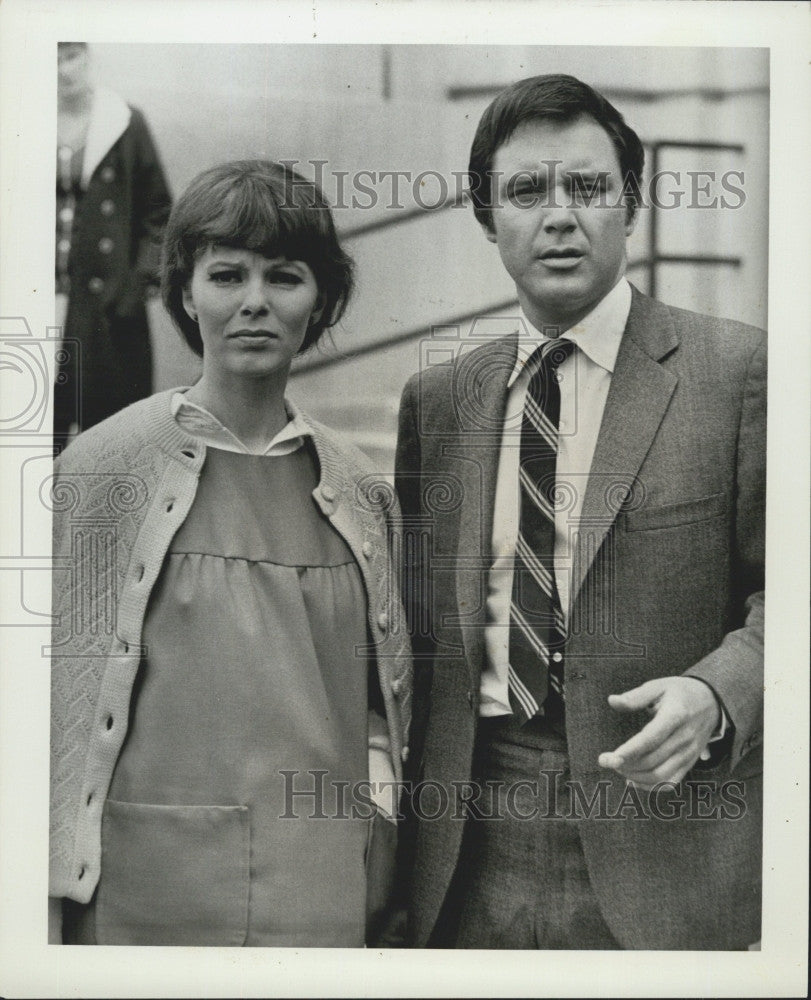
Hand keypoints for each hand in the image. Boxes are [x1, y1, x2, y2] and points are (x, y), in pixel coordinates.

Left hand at [597, 677, 720, 789]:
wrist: (712, 702)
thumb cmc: (680, 692)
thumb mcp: (658, 686)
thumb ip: (635, 696)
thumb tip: (612, 701)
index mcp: (676, 715)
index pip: (651, 738)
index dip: (630, 751)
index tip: (609, 758)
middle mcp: (684, 738)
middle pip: (653, 760)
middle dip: (625, 765)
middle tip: (605, 760)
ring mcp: (689, 753)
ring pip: (660, 775)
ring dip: (635, 776)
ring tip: (618, 767)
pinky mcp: (690, 763)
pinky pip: (670, 782)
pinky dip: (649, 786)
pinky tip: (632, 780)